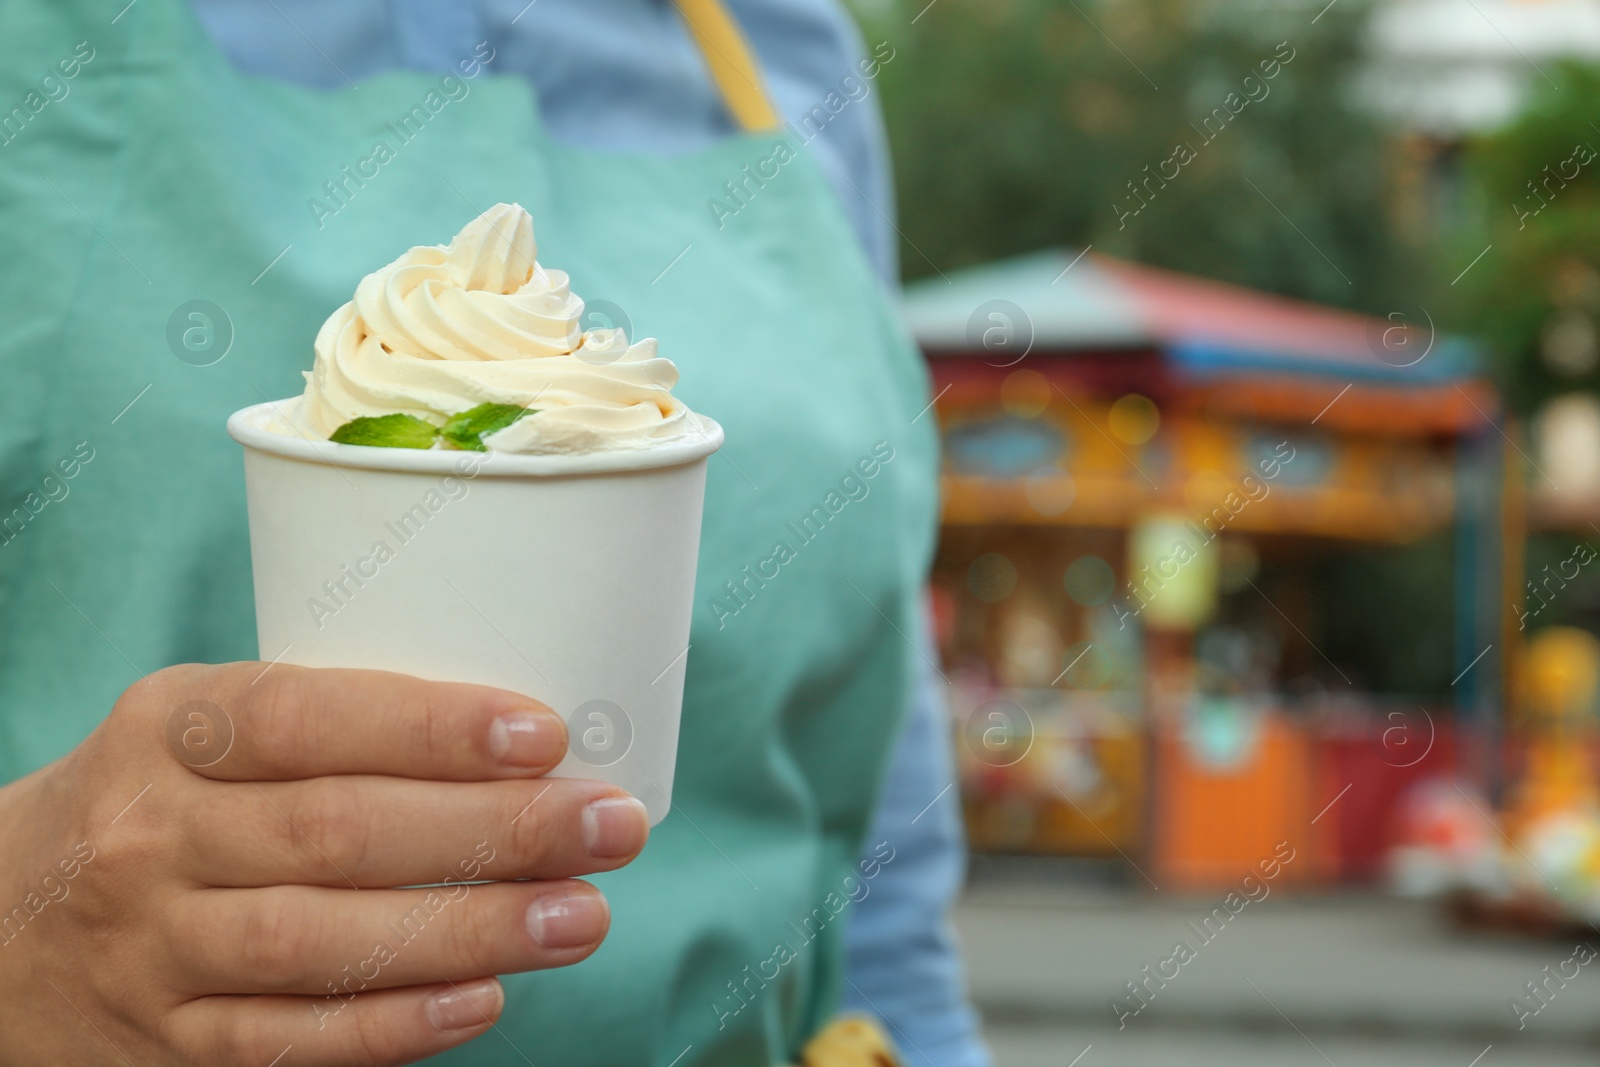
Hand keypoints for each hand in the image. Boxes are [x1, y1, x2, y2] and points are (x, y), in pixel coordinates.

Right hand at [0, 663, 649, 1064]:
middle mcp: (154, 833)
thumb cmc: (160, 798)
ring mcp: (156, 946)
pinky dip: (396, 1023)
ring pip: (324, 942)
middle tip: (608, 826)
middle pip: (336, 831)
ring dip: (470, 932)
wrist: (1, 921)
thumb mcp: (205, 727)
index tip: (543, 736)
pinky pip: (292, 1038)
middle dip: (492, 831)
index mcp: (172, 726)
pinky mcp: (170, 1038)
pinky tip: (489, 998)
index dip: (429, 727)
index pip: (306, 715)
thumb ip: (333, 726)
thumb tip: (524, 746)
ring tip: (581, 917)